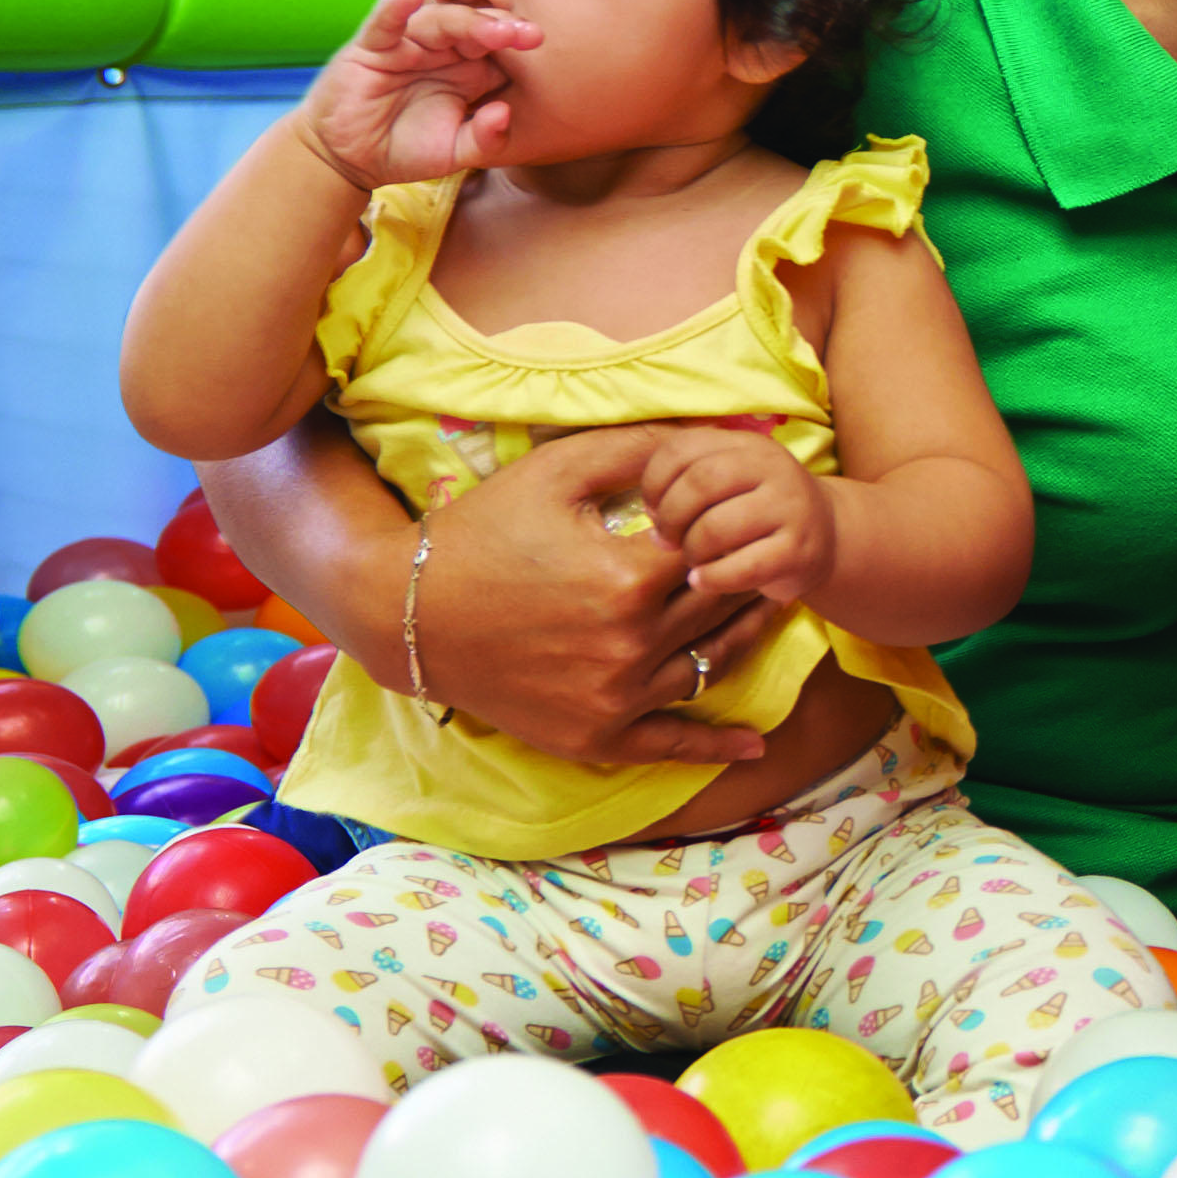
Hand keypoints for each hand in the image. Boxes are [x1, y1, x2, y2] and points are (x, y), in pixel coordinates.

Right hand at [297, 0, 539, 189]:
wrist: (352, 159)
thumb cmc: (406, 150)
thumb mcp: (453, 154)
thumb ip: (483, 139)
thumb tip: (505, 113)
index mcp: (468, 71)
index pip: (497, 50)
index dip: (516, 43)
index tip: (538, 41)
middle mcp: (441, 52)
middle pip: (474, 28)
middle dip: (499, 28)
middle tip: (526, 33)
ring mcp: (407, 46)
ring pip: (438, 22)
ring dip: (465, 21)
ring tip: (492, 29)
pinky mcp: (372, 49)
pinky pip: (385, 24)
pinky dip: (395, 8)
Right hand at [400, 428, 775, 769]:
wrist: (407, 612)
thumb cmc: (481, 532)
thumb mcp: (555, 471)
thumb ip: (636, 448)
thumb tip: (707, 433)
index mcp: (630, 578)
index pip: (718, 551)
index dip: (731, 529)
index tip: (737, 515)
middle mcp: (631, 645)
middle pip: (720, 609)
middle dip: (748, 578)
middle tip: (770, 557)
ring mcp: (615, 699)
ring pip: (709, 668)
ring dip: (743, 639)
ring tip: (767, 613)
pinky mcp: (594, 737)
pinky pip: (670, 744)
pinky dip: (715, 744)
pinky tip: (755, 743)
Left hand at [578, 422, 835, 677]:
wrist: (825, 535)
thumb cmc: (750, 511)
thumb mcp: (720, 480)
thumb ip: (679, 481)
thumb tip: (643, 520)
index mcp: (741, 442)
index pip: (679, 450)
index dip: (653, 484)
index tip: (651, 511)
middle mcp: (770, 465)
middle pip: (699, 484)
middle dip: (671, 519)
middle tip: (666, 542)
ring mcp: (790, 506)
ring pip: (719, 527)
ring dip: (692, 551)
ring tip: (690, 562)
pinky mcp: (800, 549)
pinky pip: (743, 566)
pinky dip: (714, 578)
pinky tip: (704, 581)